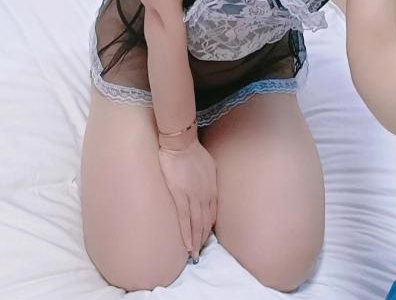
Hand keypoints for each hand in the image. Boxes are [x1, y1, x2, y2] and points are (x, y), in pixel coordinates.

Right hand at [158, 138, 217, 260]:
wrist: (181, 143)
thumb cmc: (193, 151)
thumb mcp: (210, 165)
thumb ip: (210, 179)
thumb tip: (208, 186)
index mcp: (212, 188)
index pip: (212, 214)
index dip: (208, 227)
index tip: (205, 237)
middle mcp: (205, 195)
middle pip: (205, 222)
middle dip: (203, 239)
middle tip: (199, 253)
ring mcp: (193, 196)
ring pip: (196, 224)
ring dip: (196, 241)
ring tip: (194, 255)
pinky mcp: (180, 195)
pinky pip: (184, 219)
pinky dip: (186, 234)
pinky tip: (187, 245)